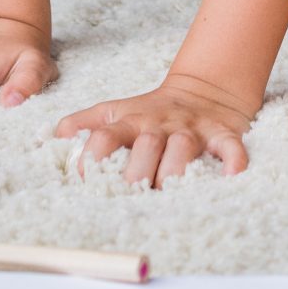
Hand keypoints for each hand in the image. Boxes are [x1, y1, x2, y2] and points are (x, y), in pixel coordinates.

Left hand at [55, 73, 255, 186]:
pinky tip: (231, 175)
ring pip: (183, 148)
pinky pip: (229, 146)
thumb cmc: (151, 113)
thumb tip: (54, 137)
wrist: (204, 91)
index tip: (86, 183)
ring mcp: (191, 129)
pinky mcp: (222, 133)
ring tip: (168, 194)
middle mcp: (159, 124)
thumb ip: (85, 124)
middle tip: (130, 197)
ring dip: (175, 173)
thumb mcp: (115, 111)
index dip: (92, 159)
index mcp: (130, 121)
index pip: (105, 136)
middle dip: (136, 174)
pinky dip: (233, 160)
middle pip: (145, 146)